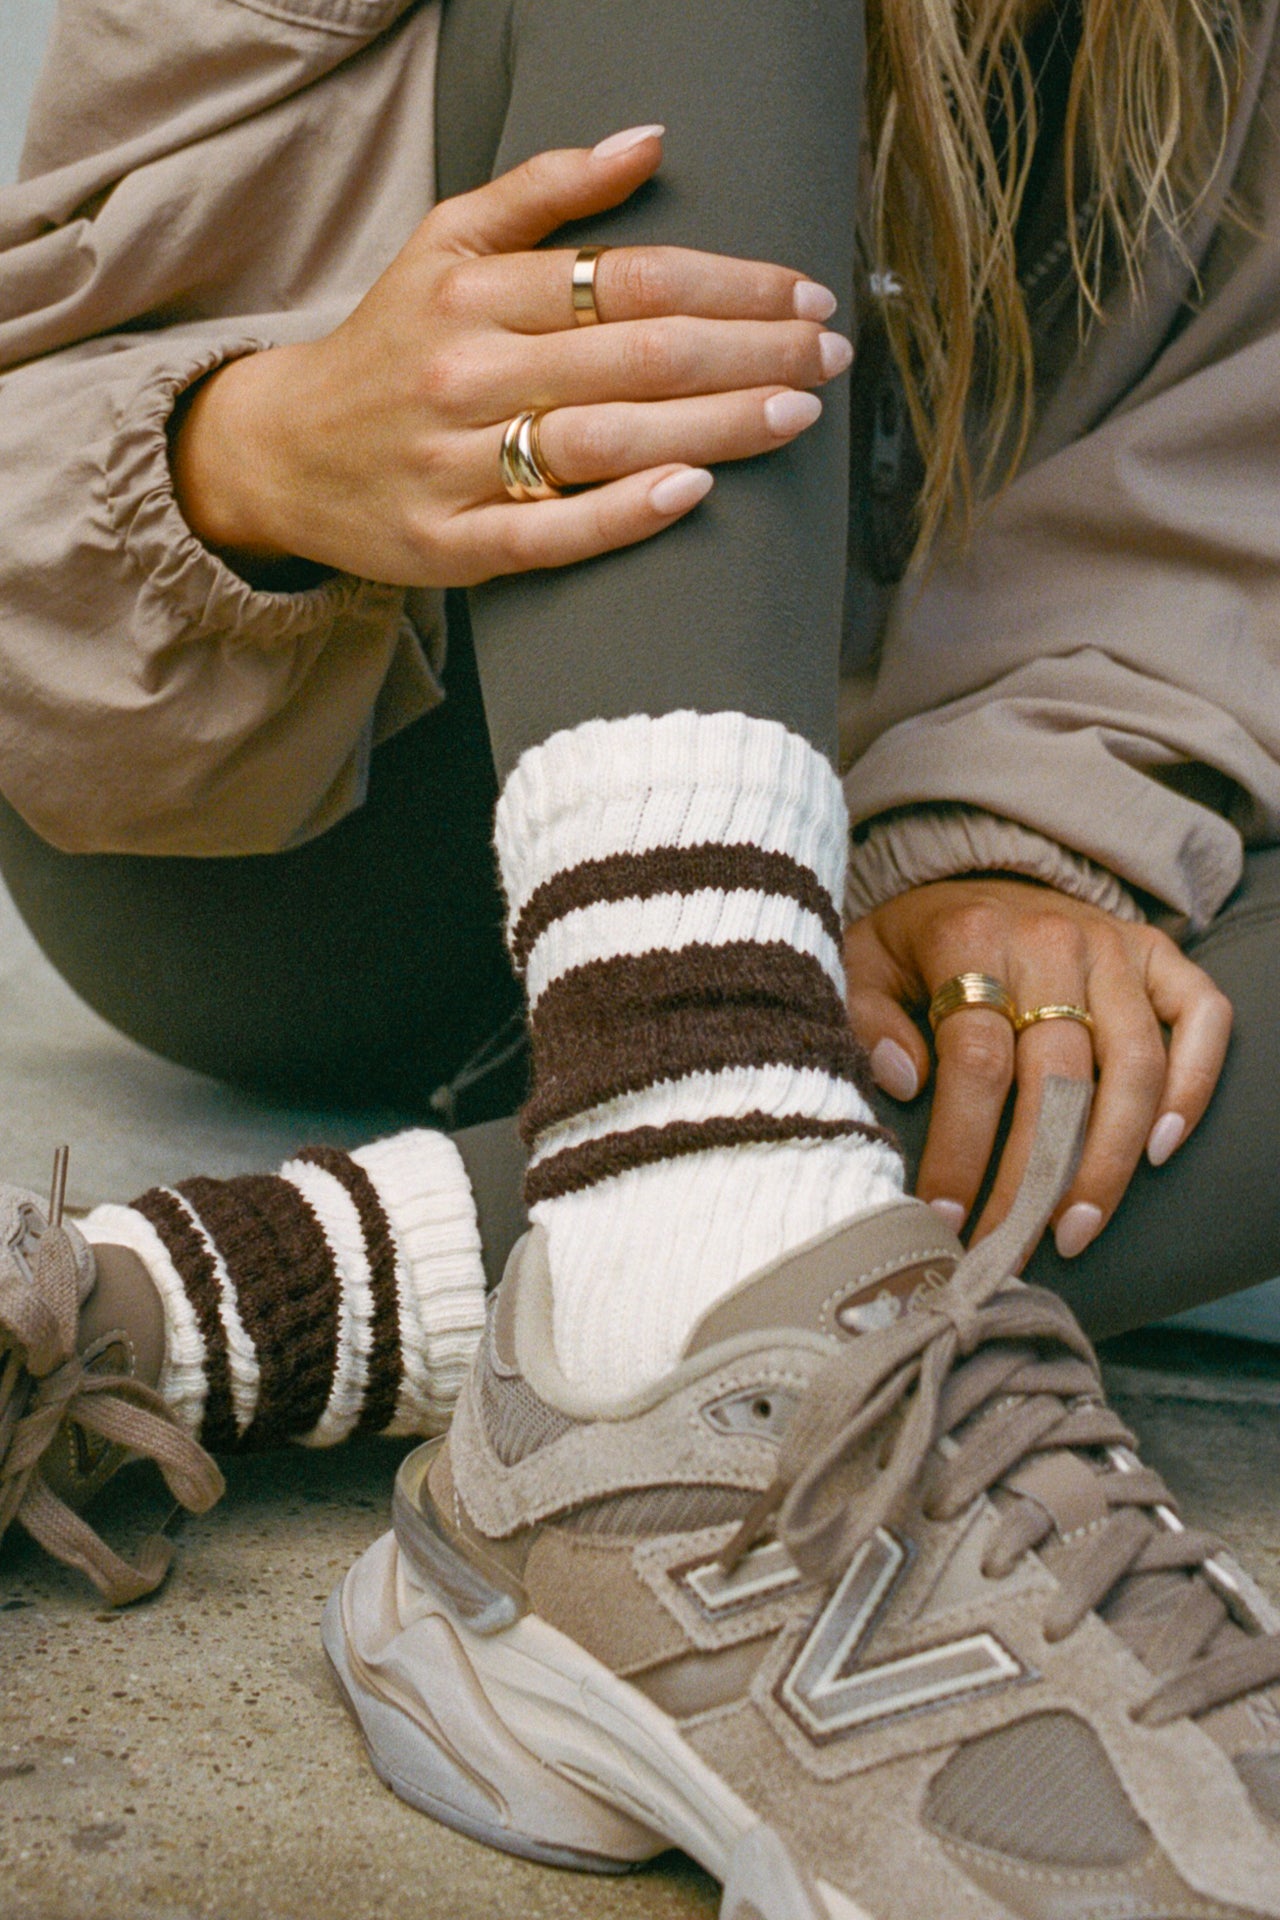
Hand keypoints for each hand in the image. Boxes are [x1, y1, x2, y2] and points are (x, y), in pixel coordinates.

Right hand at [171, 127, 850, 586]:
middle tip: (830, 355)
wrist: (286, 454)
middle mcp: (470, 372)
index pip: (631, 278)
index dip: (732, 284)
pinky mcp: (454, 545)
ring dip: (716, 426)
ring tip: (798, 413)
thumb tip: (650, 141)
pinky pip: (552, 531)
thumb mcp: (444, 243)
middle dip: (752, 352)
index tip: (805, 295)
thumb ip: (544, 191)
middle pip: (638, 357)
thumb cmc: (389, 346)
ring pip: (607, 439)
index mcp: (477, 292)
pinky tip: (693, 490)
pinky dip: (625, 511)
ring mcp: (459, 465)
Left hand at [843, 877, 1232, 1257]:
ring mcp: (1114, 948)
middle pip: (1057, 1077)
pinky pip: (1203, 1017)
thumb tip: (903, 1079)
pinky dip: (1193, 1085)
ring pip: (1134, 1064)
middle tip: (1009, 1248)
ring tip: (1074, 1229)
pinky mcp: (1159, 954)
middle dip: (1033, 1178)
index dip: (961, 1147)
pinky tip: (1161, 1152)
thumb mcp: (863, 962)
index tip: (942, 1214)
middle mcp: (1053, 941)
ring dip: (1110, 1159)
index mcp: (972, 938)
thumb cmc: (918, 943)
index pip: (976, 1060)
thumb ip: (867, 1017)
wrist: (979, 878)